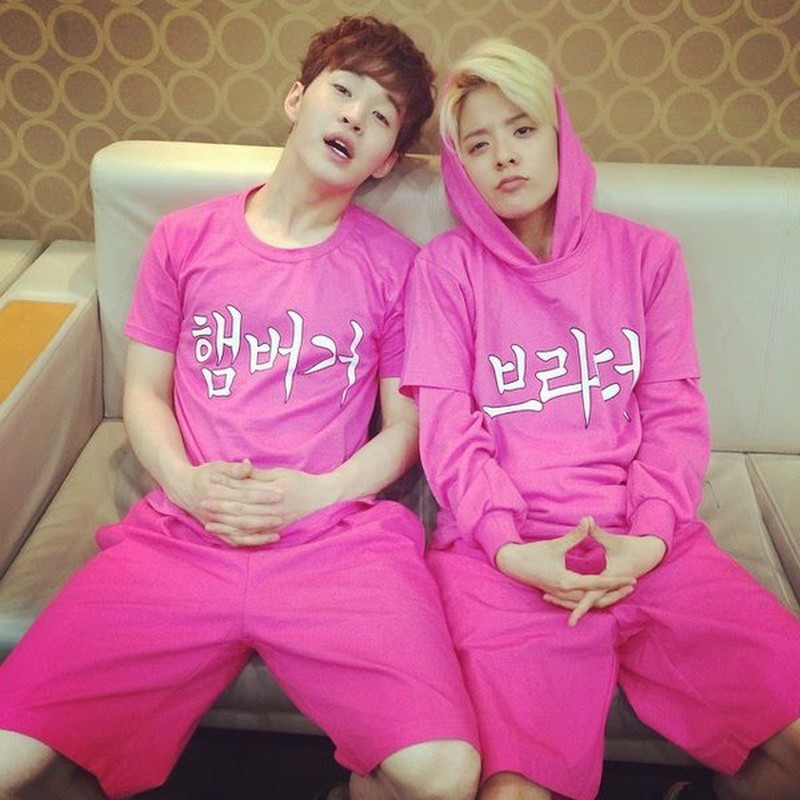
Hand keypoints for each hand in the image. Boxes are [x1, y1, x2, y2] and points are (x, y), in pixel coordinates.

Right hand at [169, 459, 283, 546]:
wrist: (183, 489)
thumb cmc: (204, 475)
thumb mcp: (217, 467)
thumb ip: (234, 469)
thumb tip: (248, 466)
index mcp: (215, 492)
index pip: (243, 495)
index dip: (261, 495)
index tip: (279, 493)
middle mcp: (213, 510)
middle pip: (242, 515)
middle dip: (263, 516)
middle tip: (283, 515)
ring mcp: (213, 522)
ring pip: (238, 531)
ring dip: (258, 533)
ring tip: (277, 532)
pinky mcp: (215, 530)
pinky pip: (233, 539)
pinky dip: (248, 541)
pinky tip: (264, 540)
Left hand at [202, 465, 336, 544]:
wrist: (323, 495)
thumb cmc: (301, 481)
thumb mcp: (281, 472)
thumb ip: (259, 474)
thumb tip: (241, 466)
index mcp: (273, 491)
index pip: (244, 490)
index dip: (226, 488)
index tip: (210, 485)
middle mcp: (274, 509)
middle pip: (242, 510)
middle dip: (221, 508)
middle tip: (202, 505)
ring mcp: (277, 521)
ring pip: (247, 526)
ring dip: (227, 525)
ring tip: (209, 524)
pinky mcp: (278, 529)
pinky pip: (256, 536)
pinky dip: (241, 537)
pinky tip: (228, 536)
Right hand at [495, 517, 635, 605]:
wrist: (512, 564)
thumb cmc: (533, 553)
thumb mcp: (555, 544)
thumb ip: (574, 536)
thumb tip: (588, 520)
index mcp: (567, 580)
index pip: (598, 582)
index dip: (616, 581)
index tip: (632, 579)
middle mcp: (565, 592)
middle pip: (596, 597)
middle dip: (615, 593)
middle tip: (631, 586)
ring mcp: (561, 596)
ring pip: (588, 602)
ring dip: (604, 597)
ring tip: (619, 591)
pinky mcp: (557, 595)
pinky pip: (578, 602)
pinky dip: (589, 600)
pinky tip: (596, 595)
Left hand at [546, 518, 665, 625]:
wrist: (650, 553)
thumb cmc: (632, 547)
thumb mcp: (613, 541)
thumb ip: (597, 532)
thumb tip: (587, 518)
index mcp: (609, 579)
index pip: (592, 596)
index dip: (580, 608)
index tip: (570, 620)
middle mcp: (608, 588)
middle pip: (587, 602)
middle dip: (569, 605)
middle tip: (546, 600)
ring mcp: (608, 589)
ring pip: (588, 601)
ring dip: (571, 600)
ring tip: (547, 596)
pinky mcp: (606, 586)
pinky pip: (591, 595)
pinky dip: (578, 596)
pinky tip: (561, 592)